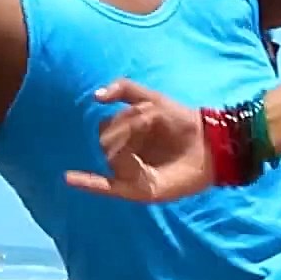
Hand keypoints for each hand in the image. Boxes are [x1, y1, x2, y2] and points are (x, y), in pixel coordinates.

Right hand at [63, 79, 214, 202]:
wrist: (212, 146)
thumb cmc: (182, 121)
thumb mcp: (153, 99)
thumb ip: (124, 90)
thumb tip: (95, 96)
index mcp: (123, 134)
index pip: (105, 127)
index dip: (123, 120)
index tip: (145, 115)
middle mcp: (122, 153)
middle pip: (105, 142)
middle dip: (126, 133)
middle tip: (151, 129)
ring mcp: (127, 172)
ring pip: (110, 159)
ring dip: (127, 148)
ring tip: (151, 147)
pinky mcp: (136, 189)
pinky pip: (105, 187)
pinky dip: (87, 183)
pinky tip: (69, 177)